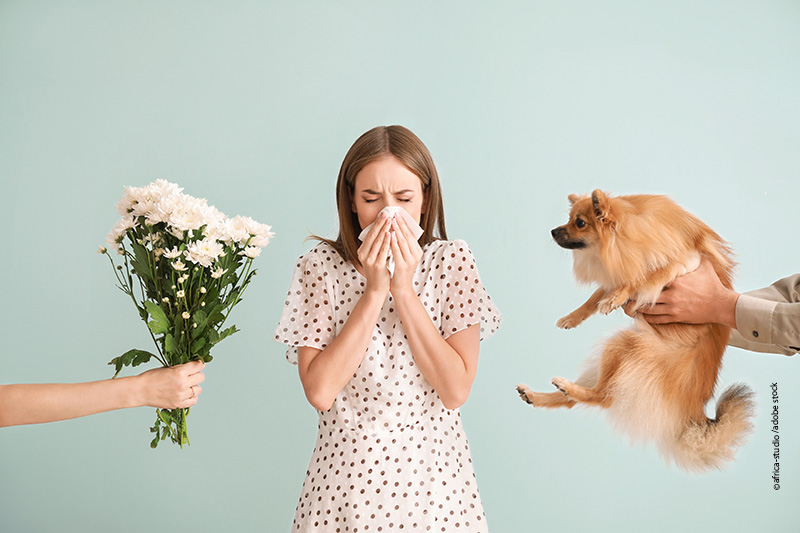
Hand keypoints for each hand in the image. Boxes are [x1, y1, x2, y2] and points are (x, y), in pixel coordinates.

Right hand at [135, 360, 205, 408]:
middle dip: (197, 375)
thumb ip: (181, 367)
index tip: (198, 364)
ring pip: (198, 389)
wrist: (140, 391)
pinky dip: (192, 397)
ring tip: (186, 385)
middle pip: (201, 377)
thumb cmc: (150, 377)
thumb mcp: (167, 367)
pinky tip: (186, 394)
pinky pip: (193, 401)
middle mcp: (182, 384)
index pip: (198, 366)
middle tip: (190, 375)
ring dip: (194, 386)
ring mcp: (181, 395)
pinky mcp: (178, 404)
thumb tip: (194, 365)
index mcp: (179, 372)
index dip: (199, 364)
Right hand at [357, 211, 391, 296]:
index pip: (370, 234)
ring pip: (377, 241)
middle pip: (372, 235)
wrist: (377, 288)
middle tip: (386, 214)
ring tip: (390, 221)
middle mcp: (363, 254)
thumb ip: (376, 246)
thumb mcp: (374, 257)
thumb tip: (384, 231)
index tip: (383, 214)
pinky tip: (391, 234)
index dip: (376, 224)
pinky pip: (382, 251)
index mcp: (362, 251)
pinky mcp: (377, 265)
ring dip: (384, 230)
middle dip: (380, 224)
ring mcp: (369, 260)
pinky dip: (387, 241)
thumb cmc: (378, 272)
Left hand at [389, 214, 422, 296]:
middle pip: (407, 236)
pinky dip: (393, 242)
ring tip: (391, 221)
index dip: (404, 224)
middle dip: (400, 224)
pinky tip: (389, 235)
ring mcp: (410, 261)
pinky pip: (397, 251)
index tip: (398, 214)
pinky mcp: (402, 266)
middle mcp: (416, 255)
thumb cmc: (400, 271)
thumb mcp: (404, 256)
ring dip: (396, 231)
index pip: (411, 234)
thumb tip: (397, 230)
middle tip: (394, 214)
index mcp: (417, 251)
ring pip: (403, 242)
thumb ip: (403, 245)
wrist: (401, 287)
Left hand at [623, 257, 738, 327]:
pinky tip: (639, 314)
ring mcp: (673, 307)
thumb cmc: (712, 283)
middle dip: (633, 296)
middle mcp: (672, 295)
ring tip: (627, 306)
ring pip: (648, 310)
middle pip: (646, 296)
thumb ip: (692, 254)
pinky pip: (656, 319)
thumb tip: (689, 239)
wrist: (721, 305)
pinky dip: (646, 317)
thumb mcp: (703, 264)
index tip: (629, 279)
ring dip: (636, 308)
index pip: (653, 280)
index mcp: (676, 281)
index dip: (640, 281)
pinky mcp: (675, 317)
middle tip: (622, 294)